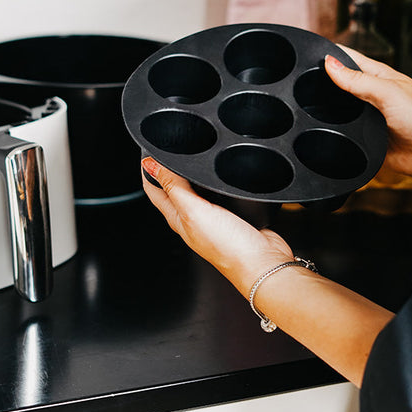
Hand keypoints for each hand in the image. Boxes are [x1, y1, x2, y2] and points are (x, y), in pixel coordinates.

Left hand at [141, 157, 293, 295]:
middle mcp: (192, 218)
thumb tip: (151, 165)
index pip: (153, 189)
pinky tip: (220, 177)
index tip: (149, 151)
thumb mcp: (194, 211)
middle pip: (174, 189)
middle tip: (170, 149)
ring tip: (193, 158)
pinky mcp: (232, 216)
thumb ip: (174, 187)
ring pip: (197, 190)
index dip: (148, 169)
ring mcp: (212, 218)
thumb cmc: (229, 248)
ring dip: (193, 175)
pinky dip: (216, 182)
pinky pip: (219, 194)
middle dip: (168, 169)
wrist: (263, 262)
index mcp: (176, 218)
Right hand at [325, 47, 411, 179]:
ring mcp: (368, 116)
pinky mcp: (365, 136)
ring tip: (314, 104)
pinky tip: (328, 129)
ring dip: (330, 107)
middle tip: (306, 81)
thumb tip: (331, 64)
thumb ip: (358, 80)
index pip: (350, 58)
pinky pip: (344, 131)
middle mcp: (372, 95)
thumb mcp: (388, 92)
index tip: (312, 54)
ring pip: (340, 108)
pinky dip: (336, 130)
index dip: (332, 55)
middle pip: (341, 83)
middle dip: (325, 81)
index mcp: (379, 76)